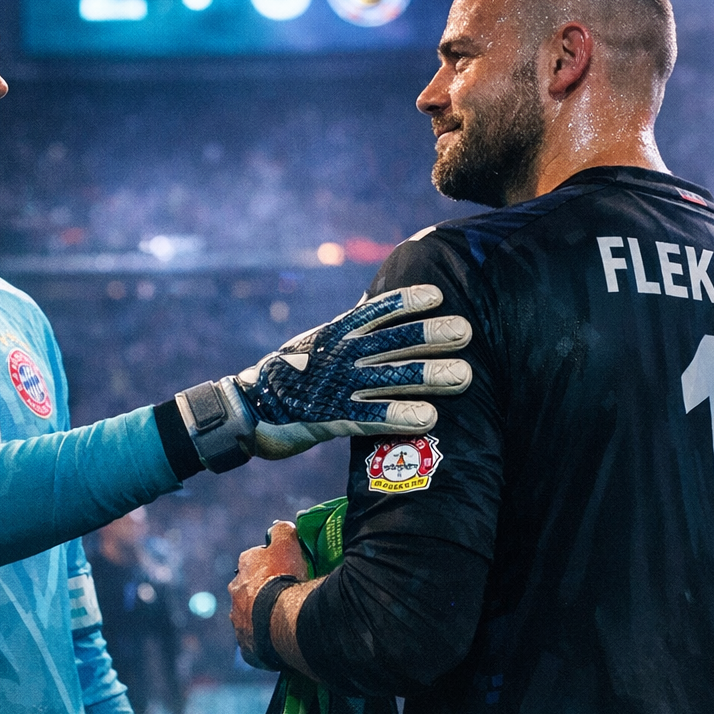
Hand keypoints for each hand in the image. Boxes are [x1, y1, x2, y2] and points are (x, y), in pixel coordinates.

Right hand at [174, 286, 471, 470]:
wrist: (247, 409)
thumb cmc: (290, 376)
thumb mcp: (317, 344)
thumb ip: (351, 334)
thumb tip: (384, 315)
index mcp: (336, 333)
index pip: (375, 311)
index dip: (406, 302)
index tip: (437, 296)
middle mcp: (339, 355)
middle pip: (392, 341)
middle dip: (431, 335)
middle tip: (466, 332)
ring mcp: (336, 385)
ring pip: (389, 377)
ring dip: (429, 375)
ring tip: (466, 376)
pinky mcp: (331, 418)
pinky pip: (371, 416)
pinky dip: (401, 416)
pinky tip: (429, 418)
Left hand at [230, 521, 310, 666]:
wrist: (283, 619)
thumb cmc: (285, 578)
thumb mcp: (287, 543)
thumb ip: (282, 531)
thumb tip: (281, 527)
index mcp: (245, 566)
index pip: (255, 560)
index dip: (271, 563)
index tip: (286, 569)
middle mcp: (235, 591)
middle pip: (249, 588)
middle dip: (263, 590)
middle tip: (286, 596)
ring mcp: (238, 620)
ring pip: (250, 615)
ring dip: (262, 616)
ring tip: (284, 620)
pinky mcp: (245, 645)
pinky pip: (256, 641)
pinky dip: (266, 640)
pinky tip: (281, 639)